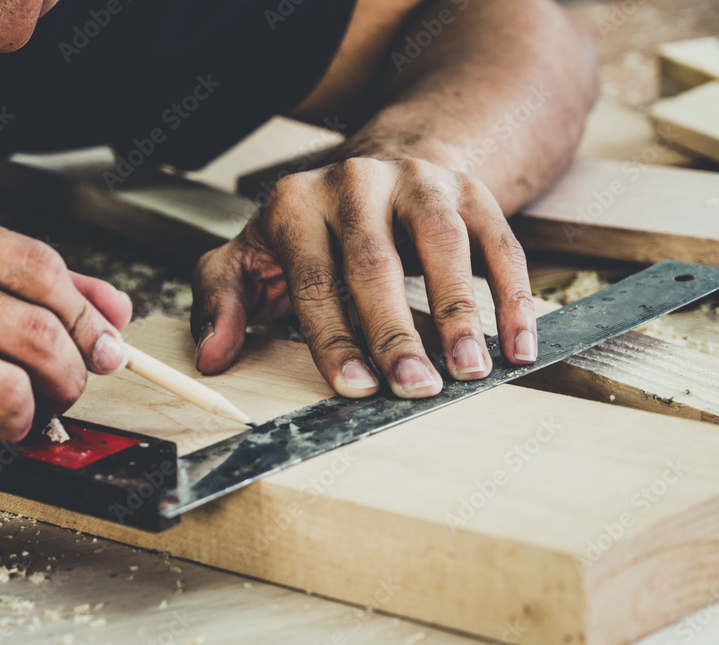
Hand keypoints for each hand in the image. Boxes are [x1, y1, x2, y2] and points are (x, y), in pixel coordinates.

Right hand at [0, 196, 131, 473]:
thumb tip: (114, 311)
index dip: (89, 316)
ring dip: (26, 421)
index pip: (43, 268)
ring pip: (11, 394)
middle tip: (61, 393)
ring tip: (8, 420)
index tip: (104, 346)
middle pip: (40, 333)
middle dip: (71, 377)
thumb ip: (20, 280)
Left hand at [192, 157, 535, 398]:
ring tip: (468, 370)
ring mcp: (416, 181)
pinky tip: (518, 343)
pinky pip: (497, 241)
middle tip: (413, 388)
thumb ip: (222, 301)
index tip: (353, 387)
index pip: (313, 277)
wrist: (376, 170)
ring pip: (442, 244)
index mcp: (294, 204)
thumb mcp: (248, 257)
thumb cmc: (306, 233)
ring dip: (459, 312)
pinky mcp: (467, 189)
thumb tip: (212, 356)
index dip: (332, 336)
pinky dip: (512, 294)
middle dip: (394, 332)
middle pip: (376, 263)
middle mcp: (354, 182)